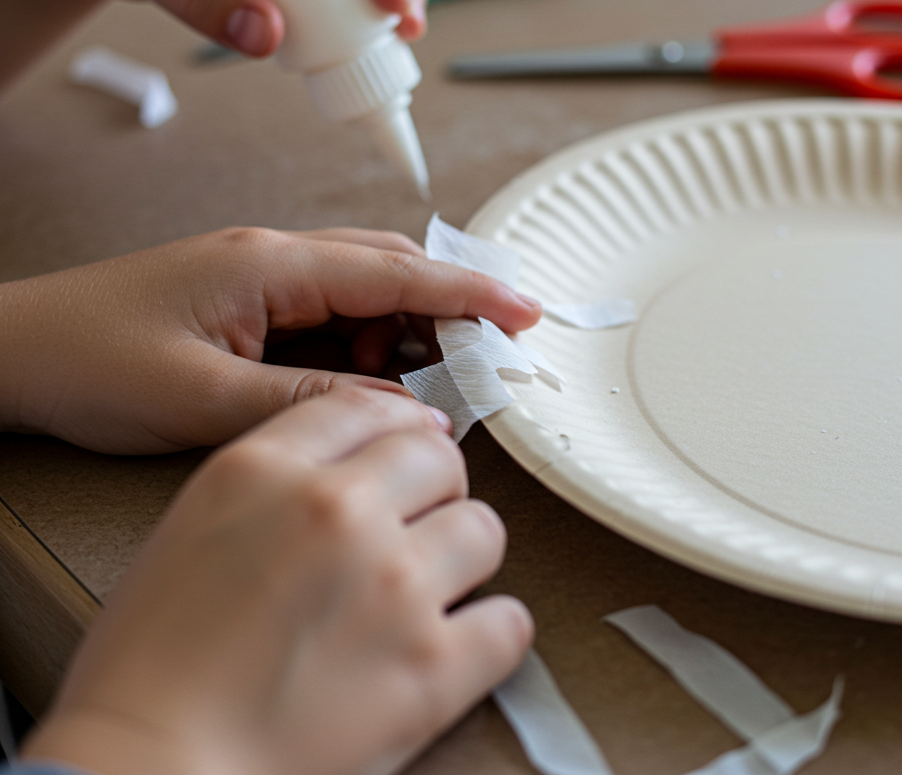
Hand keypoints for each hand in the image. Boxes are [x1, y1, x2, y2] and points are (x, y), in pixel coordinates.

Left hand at [0, 226, 540, 453]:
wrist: (13, 352)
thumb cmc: (87, 361)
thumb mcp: (202, 398)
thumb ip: (310, 405)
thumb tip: (404, 417)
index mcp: (270, 264)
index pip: (395, 271)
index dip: (469, 291)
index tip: (524, 311)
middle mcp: (276, 260)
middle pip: (392, 271)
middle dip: (451, 309)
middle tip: (495, 357)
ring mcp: (265, 280)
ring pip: (367, 294)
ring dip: (409, 334)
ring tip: (438, 384)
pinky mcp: (253, 307)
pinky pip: (332, 320)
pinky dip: (367, 351)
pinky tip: (374, 387)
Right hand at [22, 388, 532, 774]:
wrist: (148, 768)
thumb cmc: (153, 660)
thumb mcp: (197, 523)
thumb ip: (278, 472)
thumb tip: (365, 459)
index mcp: (265, 468)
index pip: (372, 407)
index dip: (397, 431)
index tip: (408, 455)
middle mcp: (337, 509)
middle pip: (440, 457)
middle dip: (435, 489)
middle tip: (415, 528)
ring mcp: (393, 585)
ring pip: (484, 528)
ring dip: (462, 557)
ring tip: (428, 592)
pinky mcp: (432, 667)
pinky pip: (509, 621)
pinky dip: (488, 635)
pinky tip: (455, 647)